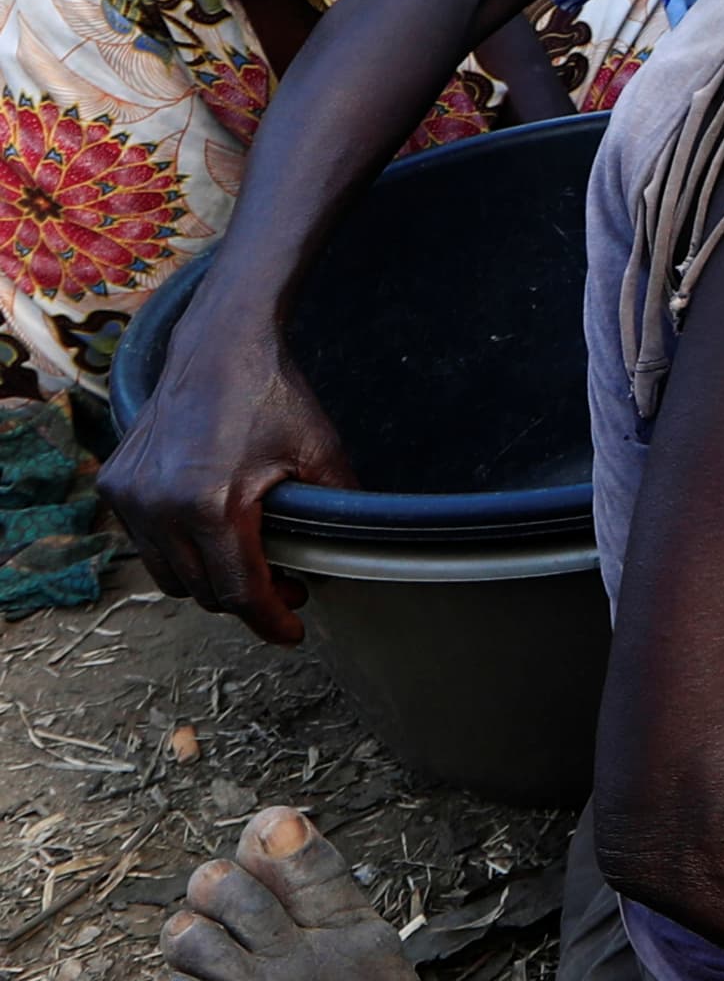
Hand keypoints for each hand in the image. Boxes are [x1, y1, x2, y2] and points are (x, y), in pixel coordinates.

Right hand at [96, 323, 351, 645]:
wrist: (218, 348)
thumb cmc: (273, 398)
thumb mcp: (321, 458)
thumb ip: (337, 515)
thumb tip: (351, 561)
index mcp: (211, 506)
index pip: (238, 592)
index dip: (270, 620)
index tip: (292, 632)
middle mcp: (160, 506)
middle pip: (203, 593)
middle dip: (247, 600)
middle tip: (286, 585)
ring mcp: (131, 496)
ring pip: (170, 576)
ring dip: (209, 580)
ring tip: (250, 561)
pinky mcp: (115, 484)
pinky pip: (146, 545)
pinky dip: (179, 551)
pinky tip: (213, 534)